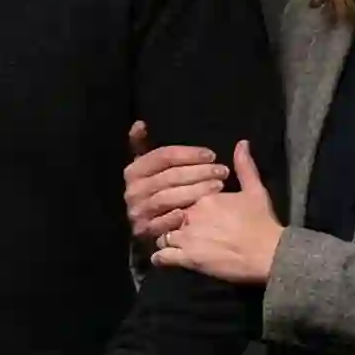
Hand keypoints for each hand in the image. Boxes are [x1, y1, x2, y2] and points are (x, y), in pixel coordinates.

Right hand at [124, 121, 230, 243]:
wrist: (145, 227)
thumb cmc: (155, 191)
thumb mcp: (149, 167)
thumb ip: (144, 145)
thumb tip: (140, 123)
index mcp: (133, 171)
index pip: (163, 156)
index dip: (189, 154)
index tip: (212, 155)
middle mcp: (132, 191)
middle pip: (168, 176)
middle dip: (198, 172)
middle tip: (222, 171)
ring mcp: (137, 212)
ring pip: (167, 197)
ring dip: (195, 191)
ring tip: (218, 187)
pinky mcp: (144, 231)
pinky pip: (163, 223)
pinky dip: (178, 217)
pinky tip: (196, 212)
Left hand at [151, 141, 282, 284]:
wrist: (268, 253)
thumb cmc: (262, 222)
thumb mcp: (255, 191)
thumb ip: (245, 167)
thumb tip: (241, 143)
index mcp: (203, 196)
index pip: (177, 193)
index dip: (178, 201)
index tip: (183, 207)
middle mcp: (190, 214)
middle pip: (166, 213)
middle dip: (168, 219)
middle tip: (174, 226)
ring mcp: (186, 236)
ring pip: (161, 234)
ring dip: (165, 238)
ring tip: (171, 243)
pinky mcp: (187, 258)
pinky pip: (161, 257)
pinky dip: (160, 258)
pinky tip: (164, 258)